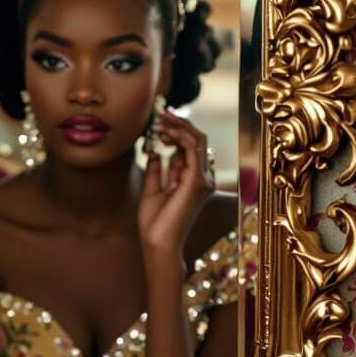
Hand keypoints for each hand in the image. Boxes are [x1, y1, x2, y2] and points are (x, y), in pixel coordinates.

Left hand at [137, 111, 214, 260]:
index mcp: (194, 180)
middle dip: (179, 124)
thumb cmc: (155, 223)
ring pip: (197, 140)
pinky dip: (180, 136)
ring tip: (160, 119)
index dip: (176, 132)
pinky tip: (165, 132)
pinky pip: (193, 149)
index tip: (158, 124)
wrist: (157, 242)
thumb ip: (156, 172)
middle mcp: (203, 178)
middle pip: (197, 140)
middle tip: (161, 114)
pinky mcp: (197, 181)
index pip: (190, 148)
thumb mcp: (152, 191)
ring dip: (178, 126)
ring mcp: (203, 179)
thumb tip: (155, 154)